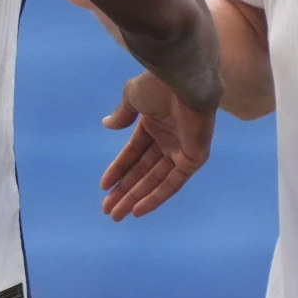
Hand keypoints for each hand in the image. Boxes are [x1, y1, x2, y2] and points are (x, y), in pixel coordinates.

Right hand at [99, 71, 214, 220]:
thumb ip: (122, 114)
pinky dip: (156, 197)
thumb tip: (107, 125)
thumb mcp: (133, 97)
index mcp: (153, 124)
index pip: (133, 153)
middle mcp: (167, 140)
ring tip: (118, 214)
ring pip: (155, 181)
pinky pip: (173, 183)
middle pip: (143, 172)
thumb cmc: (159, 86)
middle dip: (125, 190)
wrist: (184, 83)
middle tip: (108, 210)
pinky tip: (138, 210)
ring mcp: (181, 151)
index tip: (104, 186)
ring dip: (136, 197)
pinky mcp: (193, 159)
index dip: (118, 170)